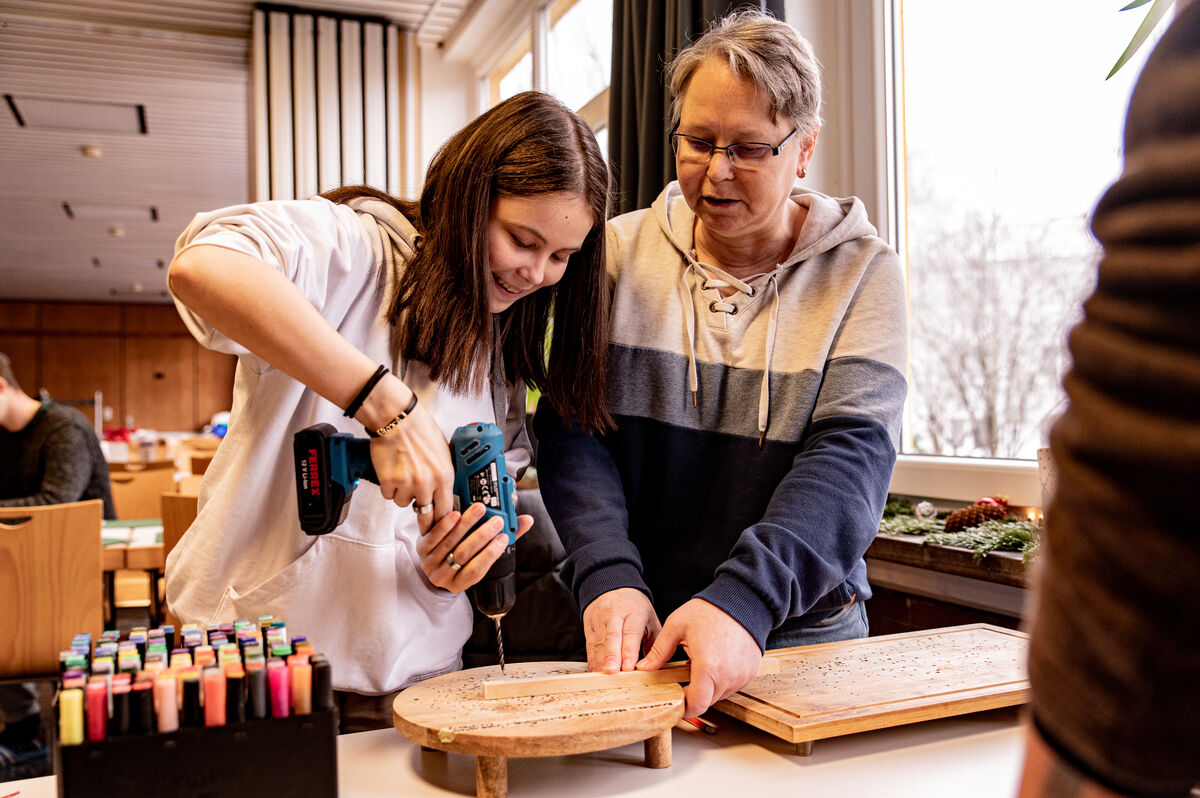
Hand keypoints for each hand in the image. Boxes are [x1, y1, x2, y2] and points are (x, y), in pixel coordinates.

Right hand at [362, 378, 454, 518]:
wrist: (397, 418)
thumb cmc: (419, 428)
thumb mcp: (444, 451)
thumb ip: (444, 473)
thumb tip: (445, 490)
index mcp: (444, 476)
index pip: (447, 510)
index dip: (443, 519)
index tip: (439, 522)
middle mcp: (427, 483)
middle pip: (426, 516)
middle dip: (424, 520)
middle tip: (421, 518)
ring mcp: (407, 484)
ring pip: (404, 504)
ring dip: (403, 494)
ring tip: (403, 475)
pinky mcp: (388, 482)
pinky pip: (388, 495)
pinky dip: (389, 487)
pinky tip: (392, 471)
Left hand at [415, 502, 532, 591]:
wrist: (433, 560)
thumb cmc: (463, 559)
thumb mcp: (481, 555)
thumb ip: (504, 540)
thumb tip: (527, 521)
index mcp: (460, 583)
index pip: (477, 571)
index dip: (491, 554)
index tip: (503, 538)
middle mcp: (443, 576)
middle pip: (464, 555)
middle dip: (482, 536)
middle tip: (496, 521)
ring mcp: (430, 563)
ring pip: (450, 543)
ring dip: (466, 524)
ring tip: (480, 509)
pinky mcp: (420, 547)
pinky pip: (433, 537)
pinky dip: (446, 525)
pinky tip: (456, 513)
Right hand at [582, 588, 661, 672]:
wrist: (612, 586)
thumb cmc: (635, 607)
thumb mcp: (649, 619)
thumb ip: (654, 642)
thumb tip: (655, 666)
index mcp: (634, 611)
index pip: (631, 632)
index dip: (629, 651)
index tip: (629, 667)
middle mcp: (614, 613)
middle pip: (612, 636)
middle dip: (612, 656)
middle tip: (613, 672)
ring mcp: (599, 619)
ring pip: (599, 642)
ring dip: (600, 661)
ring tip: (604, 677)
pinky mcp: (588, 625)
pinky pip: (590, 645)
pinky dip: (592, 660)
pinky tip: (596, 672)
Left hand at [637, 598, 760, 716]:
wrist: (742, 600)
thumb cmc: (709, 611)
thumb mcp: (677, 627)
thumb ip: (659, 651)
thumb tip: (644, 667)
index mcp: (708, 668)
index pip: (696, 705)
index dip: (684, 706)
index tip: (676, 698)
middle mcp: (728, 676)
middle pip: (707, 701)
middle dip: (694, 692)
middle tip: (686, 675)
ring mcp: (742, 675)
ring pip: (720, 694)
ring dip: (709, 686)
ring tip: (702, 663)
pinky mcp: (750, 672)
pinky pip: (733, 684)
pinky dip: (723, 679)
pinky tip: (716, 660)